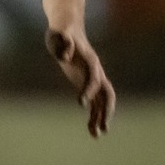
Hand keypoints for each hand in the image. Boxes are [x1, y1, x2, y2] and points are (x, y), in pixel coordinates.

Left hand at [45, 21, 115, 136]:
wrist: (68, 28)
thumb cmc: (61, 32)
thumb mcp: (57, 34)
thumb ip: (61, 42)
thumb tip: (64, 55)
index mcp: (90, 61)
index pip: (93, 79)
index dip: (88, 90)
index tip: (81, 104)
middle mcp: (96, 71)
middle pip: (107, 94)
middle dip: (105, 111)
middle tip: (101, 129)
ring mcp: (93, 78)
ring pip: (103, 101)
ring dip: (101, 118)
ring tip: (97, 135)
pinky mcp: (87, 83)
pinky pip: (95, 102)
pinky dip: (94, 115)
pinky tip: (91, 130)